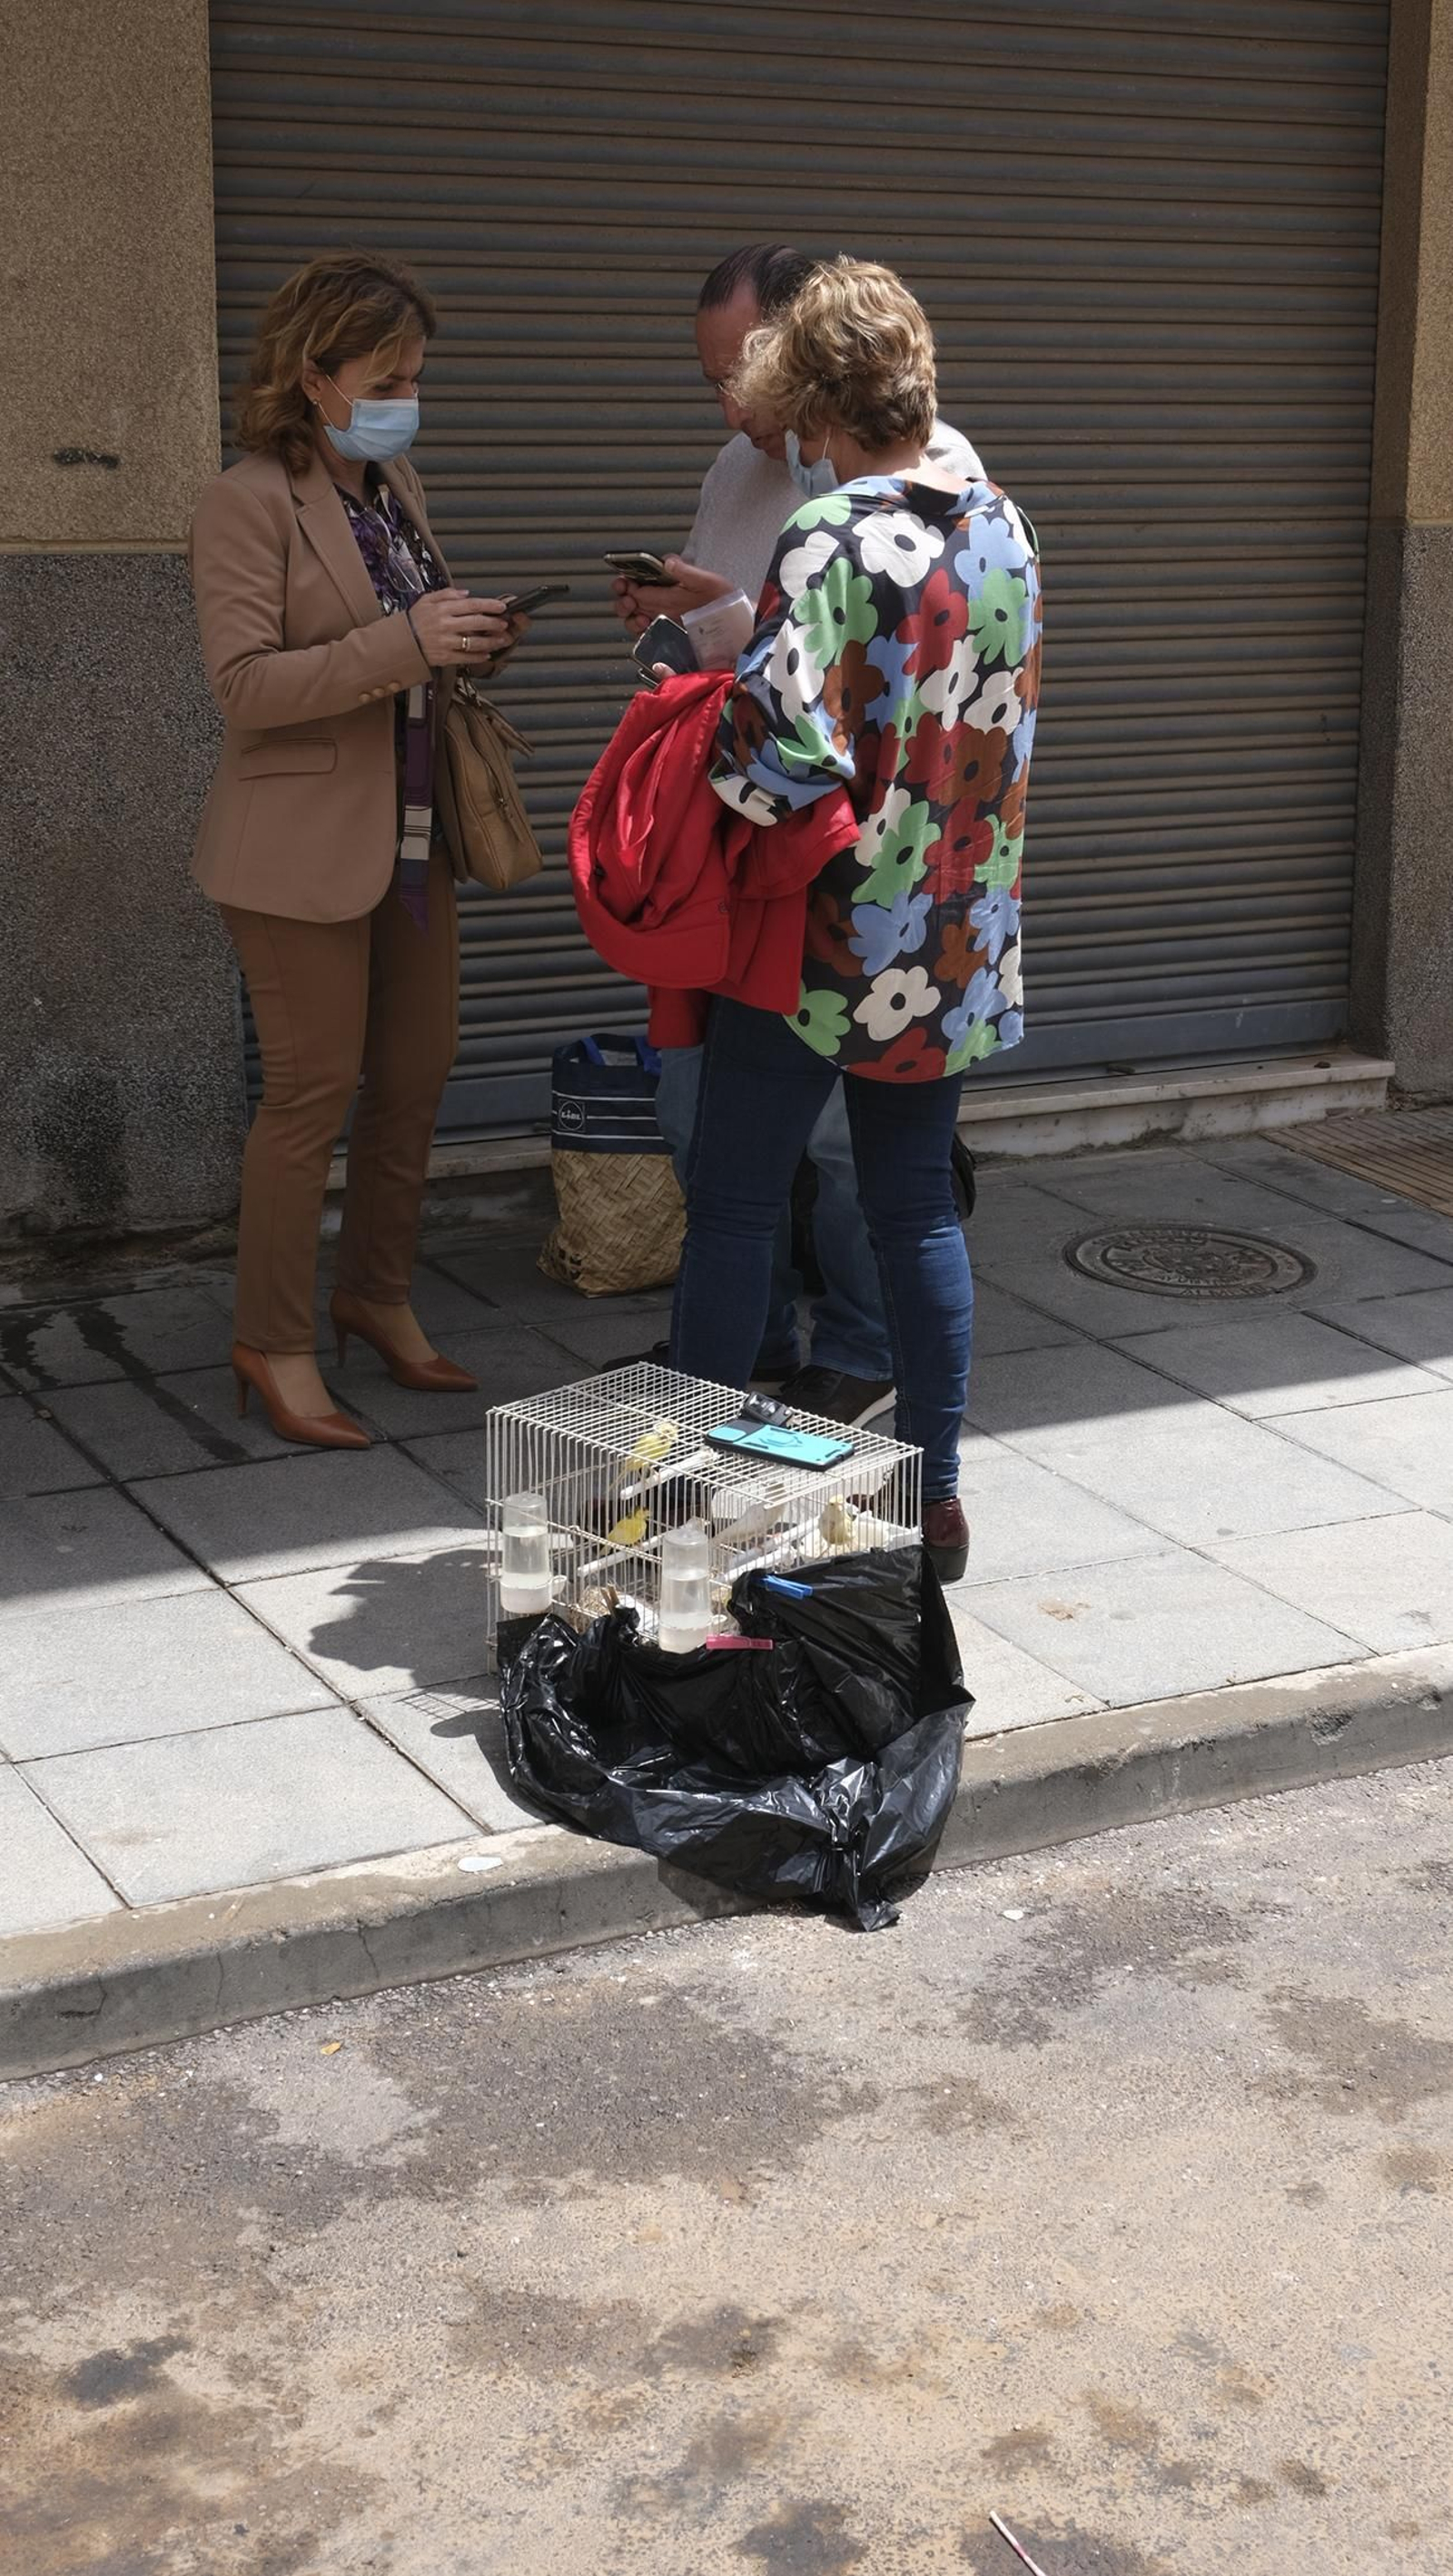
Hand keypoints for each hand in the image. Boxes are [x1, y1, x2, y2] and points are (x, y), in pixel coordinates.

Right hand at [408, 588, 516, 667]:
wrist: (401, 642)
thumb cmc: (414, 620)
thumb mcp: (427, 600)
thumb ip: (446, 594)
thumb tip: (466, 593)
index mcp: (442, 609)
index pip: (471, 605)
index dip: (489, 605)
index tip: (501, 606)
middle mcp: (445, 625)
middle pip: (476, 622)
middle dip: (494, 623)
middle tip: (504, 624)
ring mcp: (446, 642)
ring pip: (474, 642)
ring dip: (491, 641)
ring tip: (501, 640)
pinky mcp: (444, 657)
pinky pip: (465, 658)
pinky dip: (478, 657)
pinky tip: (487, 654)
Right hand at [611, 555, 736, 636]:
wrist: (735, 624)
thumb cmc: (724, 598)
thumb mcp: (708, 581)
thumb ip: (686, 572)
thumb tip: (667, 562)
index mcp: (666, 580)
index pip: (638, 577)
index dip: (625, 579)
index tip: (624, 583)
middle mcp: (660, 596)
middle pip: (629, 596)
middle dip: (623, 599)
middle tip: (629, 601)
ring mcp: (660, 614)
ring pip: (633, 614)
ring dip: (629, 615)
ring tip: (639, 616)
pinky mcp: (664, 631)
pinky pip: (644, 631)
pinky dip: (638, 630)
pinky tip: (645, 626)